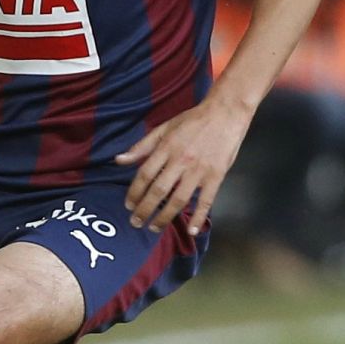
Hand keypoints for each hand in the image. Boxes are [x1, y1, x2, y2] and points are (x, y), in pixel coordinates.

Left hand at [116, 98, 252, 234]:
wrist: (225, 113)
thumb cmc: (194, 120)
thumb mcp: (164, 128)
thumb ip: (142, 146)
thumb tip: (119, 160)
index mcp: (166, 148)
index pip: (145, 175)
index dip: (134, 192)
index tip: (128, 205)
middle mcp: (181, 161)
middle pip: (158, 191)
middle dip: (144, 210)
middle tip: (136, 223)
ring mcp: (199, 170)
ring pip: (179, 199)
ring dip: (165, 217)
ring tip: (155, 227)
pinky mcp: (216, 176)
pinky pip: (206, 201)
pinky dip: (199, 217)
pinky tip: (191, 230)